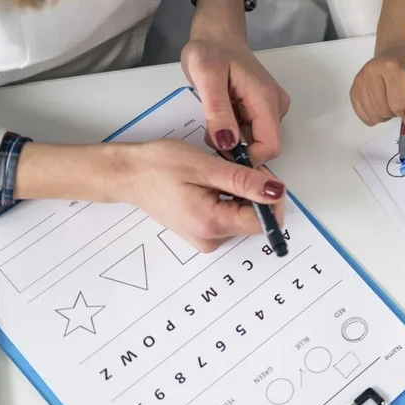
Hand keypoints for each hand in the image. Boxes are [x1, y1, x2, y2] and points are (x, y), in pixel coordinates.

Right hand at [114, 140, 285, 252]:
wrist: (128, 174)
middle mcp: (211, 239)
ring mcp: (206, 237)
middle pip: (254, 220)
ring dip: (242, 193)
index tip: (259, 173)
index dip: (270, 198)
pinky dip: (230, 198)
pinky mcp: (203, 231)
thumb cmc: (160, 166)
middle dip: (255, 192)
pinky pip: (230, 216)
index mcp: (212, 225)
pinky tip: (211, 184)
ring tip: (216, 175)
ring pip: (244, 216)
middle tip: (234, 167)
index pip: (263, 223)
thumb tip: (276, 191)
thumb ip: (244, 181)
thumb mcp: (206, 167)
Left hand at [181, 33, 289, 164]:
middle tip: (211, 132)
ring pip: (257, 140)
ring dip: (235, 140)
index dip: (247, 158)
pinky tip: (221, 116)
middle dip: (238, 149)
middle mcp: (275, 105)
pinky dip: (235, 131)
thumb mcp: (206, 77)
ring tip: (214, 120)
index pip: (270, 146)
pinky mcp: (264, 107)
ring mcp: (271, 107)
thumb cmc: (210, 50)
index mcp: (265, 99)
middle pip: (265, 146)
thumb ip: (218, 111)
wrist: (217, 34)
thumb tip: (227, 143)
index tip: (220, 153)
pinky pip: (253, 131)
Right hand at [350, 47, 404, 126]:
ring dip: (386, 115)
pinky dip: (375, 117)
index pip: (398, 103)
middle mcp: (371, 71)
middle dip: (396, 111)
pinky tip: (381, 104)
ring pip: (374, 116)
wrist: (394, 60)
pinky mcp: (352, 91)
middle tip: (400, 99)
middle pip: (385, 111)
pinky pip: (365, 118)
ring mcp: (359, 81)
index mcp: (391, 66)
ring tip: (390, 101)